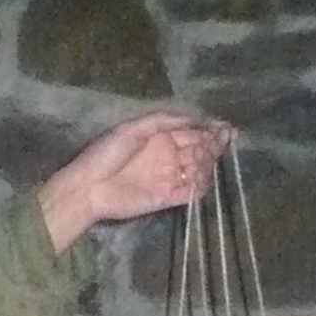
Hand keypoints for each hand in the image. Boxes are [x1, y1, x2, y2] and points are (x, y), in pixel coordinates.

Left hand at [37, 111, 234, 251]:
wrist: (89, 186)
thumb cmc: (107, 154)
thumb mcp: (133, 128)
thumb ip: (163, 120)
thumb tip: (193, 118)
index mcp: (162, 137)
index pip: (194, 131)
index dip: (211, 129)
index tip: (225, 128)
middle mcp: (170, 156)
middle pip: (201, 149)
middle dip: (213, 144)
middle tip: (217, 141)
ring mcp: (171, 177)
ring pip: (200, 169)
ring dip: (206, 162)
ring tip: (199, 155)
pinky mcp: (169, 197)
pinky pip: (193, 191)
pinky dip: (201, 183)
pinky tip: (197, 174)